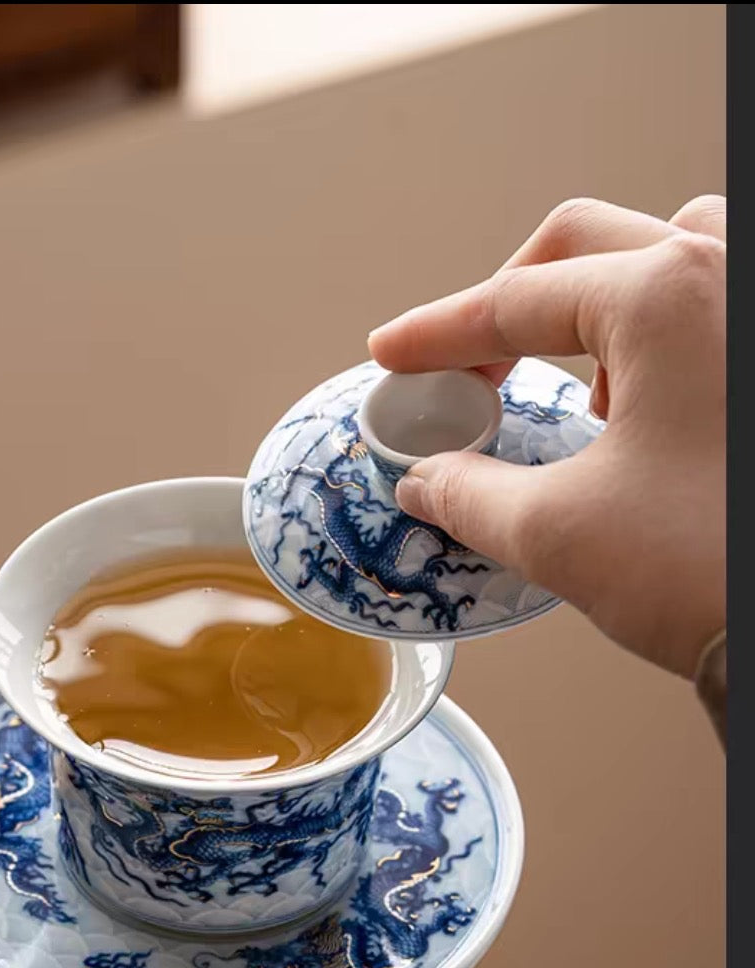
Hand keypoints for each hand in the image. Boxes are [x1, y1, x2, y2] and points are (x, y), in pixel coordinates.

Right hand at [368, 195, 724, 677]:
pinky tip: (644, 412)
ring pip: (661, 255)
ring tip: (579, 394)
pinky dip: (657, 337)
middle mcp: (725, 278)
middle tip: (466, 367)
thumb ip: (469, 495)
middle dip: (509, 305)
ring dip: (597, 308)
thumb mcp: (560, 534)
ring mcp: (754, 313)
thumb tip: (427, 481)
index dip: (438, 335)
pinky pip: (710, 302)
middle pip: (582, 249)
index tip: (396, 356)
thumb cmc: (717, 570)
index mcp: (667, 297)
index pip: (516, 301)